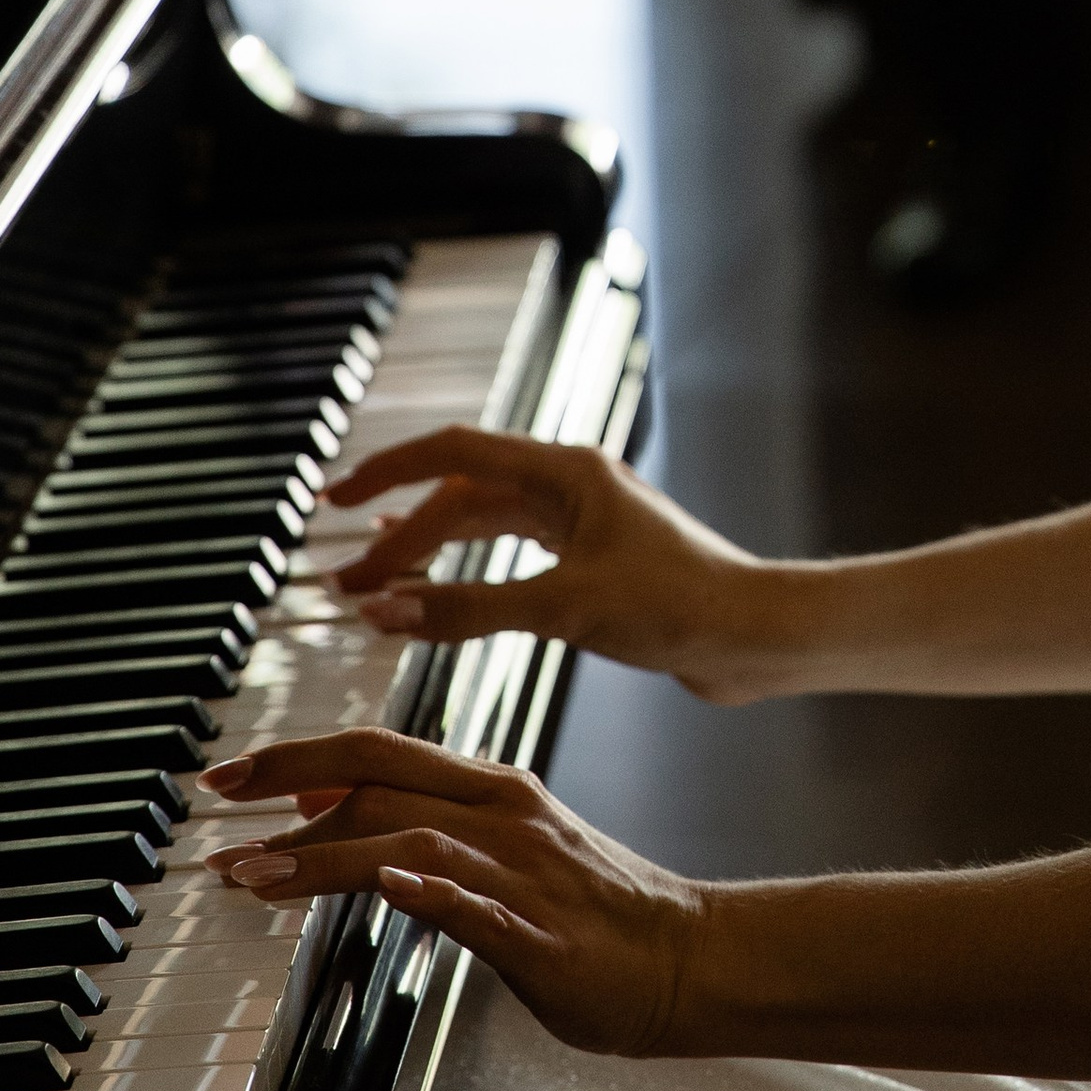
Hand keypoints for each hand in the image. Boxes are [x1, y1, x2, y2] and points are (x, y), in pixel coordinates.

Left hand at [204, 732, 707, 1052]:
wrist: (693, 956)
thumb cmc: (600, 913)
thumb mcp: (505, 848)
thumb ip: (425, 825)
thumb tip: (330, 809)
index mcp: (494, 791)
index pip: (379, 751)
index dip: (298, 756)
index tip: (232, 774)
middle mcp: (503, 817)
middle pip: (380, 778)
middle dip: (286, 784)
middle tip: (217, 800)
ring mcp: (523, 873)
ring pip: (409, 839)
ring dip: (322, 855)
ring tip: (254, 874)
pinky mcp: (544, 934)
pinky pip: (481, 905)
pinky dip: (431, 891)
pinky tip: (390, 888)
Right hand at [320, 425, 806, 701]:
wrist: (756, 637)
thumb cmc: (682, 607)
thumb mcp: (565, 608)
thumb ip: (469, 611)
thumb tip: (382, 609)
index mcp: (566, 473)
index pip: (455, 453)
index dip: (390, 471)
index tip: (334, 498)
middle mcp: (570, 488)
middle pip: (463, 498)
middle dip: (399, 537)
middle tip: (346, 585)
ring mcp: (581, 525)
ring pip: (483, 529)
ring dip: (427, 557)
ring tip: (371, 587)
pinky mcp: (590, 565)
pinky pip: (507, 558)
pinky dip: (464, 575)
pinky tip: (432, 588)